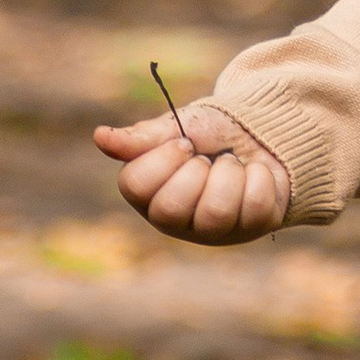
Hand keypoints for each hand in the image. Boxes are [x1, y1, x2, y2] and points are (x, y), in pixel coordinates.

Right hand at [92, 98, 291, 244]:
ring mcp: (212, 231)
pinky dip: (259, 177)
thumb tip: (100, 137)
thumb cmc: (208, 135)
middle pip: (172, 208)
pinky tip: (254, 175)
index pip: (135, 186)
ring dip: (230, 173)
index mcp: (147, 194)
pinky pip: (255, 205)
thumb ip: (141, 138)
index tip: (184, 143)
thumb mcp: (175, 128)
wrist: (259, 134)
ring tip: (231, 165)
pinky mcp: (250, 230)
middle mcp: (174, 221)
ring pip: (217, 211)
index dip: (163, 159)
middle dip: (197, 171)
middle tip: (207, 159)